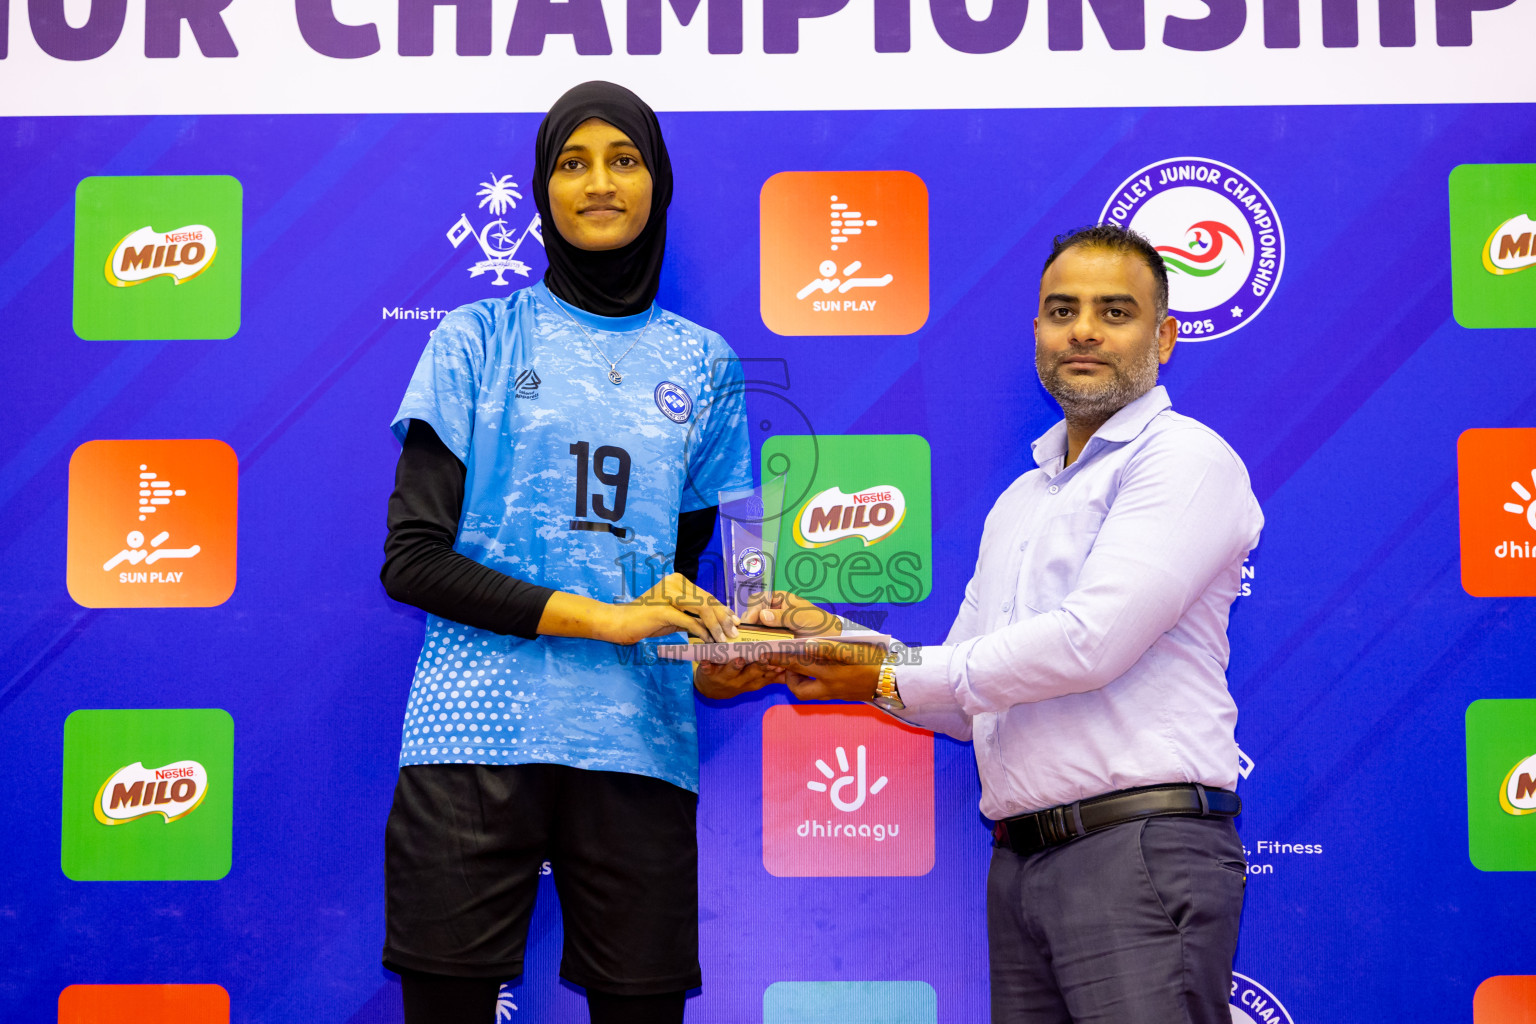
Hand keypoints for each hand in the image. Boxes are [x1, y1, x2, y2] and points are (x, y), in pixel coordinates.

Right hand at [601, 572, 738, 644]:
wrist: (621, 623)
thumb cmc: (648, 621)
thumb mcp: (675, 616)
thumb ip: (693, 616)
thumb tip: (717, 625)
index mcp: (678, 581)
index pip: (706, 594)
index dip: (722, 609)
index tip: (735, 620)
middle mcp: (675, 583)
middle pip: (707, 600)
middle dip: (723, 618)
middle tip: (734, 632)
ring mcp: (668, 594)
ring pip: (702, 609)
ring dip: (716, 626)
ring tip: (724, 639)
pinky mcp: (663, 610)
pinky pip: (689, 621)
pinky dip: (702, 632)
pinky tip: (709, 640)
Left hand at [694, 657, 783, 699]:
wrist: (711, 690)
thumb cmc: (738, 680)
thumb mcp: (756, 681)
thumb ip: (774, 676)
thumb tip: (794, 671)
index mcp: (754, 681)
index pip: (767, 675)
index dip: (775, 670)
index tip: (783, 664)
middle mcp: (741, 681)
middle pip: (752, 674)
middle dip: (759, 667)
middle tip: (765, 659)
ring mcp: (725, 678)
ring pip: (732, 672)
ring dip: (735, 666)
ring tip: (740, 660)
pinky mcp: (710, 674)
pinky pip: (707, 670)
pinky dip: (706, 666)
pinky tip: (704, 662)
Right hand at [744, 590, 841, 636]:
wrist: (829, 639)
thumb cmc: (818, 622)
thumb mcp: (802, 617)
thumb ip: (784, 616)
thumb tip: (763, 616)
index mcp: (779, 599)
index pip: (758, 599)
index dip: (752, 609)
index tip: (751, 622)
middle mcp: (772, 611)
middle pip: (752, 615)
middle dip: (748, 625)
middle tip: (745, 636)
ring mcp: (772, 626)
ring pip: (754, 629)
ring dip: (750, 636)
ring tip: (747, 645)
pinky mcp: (773, 639)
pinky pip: (761, 640)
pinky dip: (757, 645)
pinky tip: (756, 651)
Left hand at [761, 640, 883, 701]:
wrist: (893, 681)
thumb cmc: (873, 660)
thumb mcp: (851, 649)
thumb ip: (828, 647)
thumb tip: (806, 643)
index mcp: (830, 673)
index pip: (797, 665)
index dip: (779, 658)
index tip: (764, 654)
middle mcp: (830, 686)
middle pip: (799, 688)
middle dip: (788, 676)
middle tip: (787, 663)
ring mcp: (835, 694)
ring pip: (807, 692)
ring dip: (800, 681)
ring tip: (803, 667)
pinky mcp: (841, 697)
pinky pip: (818, 692)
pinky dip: (812, 683)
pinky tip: (818, 671)